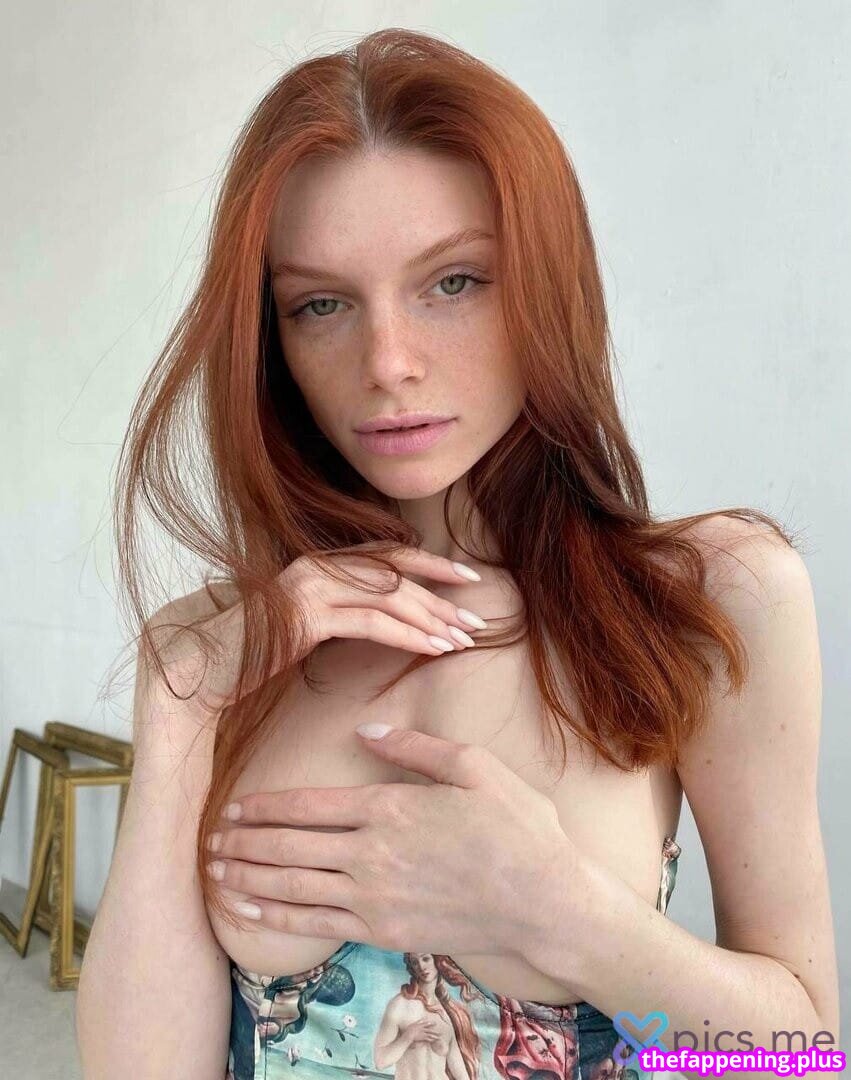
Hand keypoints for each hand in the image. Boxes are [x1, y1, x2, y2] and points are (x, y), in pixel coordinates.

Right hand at [141, 543, 485, 723]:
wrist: (198, 673)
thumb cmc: (248, 656)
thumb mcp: (301, 628)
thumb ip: (335, 613)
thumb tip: (378, 617)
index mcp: (317, 565)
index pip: (386, 556)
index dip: (430, 565)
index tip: (468, 579)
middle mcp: (315, 566)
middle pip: (395, 572)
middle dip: (441, 595)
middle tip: (477, 618)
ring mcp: (309, 586)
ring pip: (388, 595)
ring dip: (431, 618)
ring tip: (463, 640)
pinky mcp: (304, 615)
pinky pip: (369, 622)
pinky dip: (407, 634)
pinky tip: (432, 648)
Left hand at [205, 726, 576, 956]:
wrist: (545, 900)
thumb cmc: (517, 827)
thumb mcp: (474, 765)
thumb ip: (414, 746)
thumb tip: (366, 726)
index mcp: (389, 806)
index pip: (307, 805)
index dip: (263, 806)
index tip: (232, 806)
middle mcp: (371, 853)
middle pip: (288, 846)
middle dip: (243, 842)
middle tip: (209, 839)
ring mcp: (375, 897)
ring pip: (292, 886)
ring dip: (247, 879)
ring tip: (215, 872)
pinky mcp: (384, 931)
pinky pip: (316, 924)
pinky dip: (275, 918)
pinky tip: (249, 912)